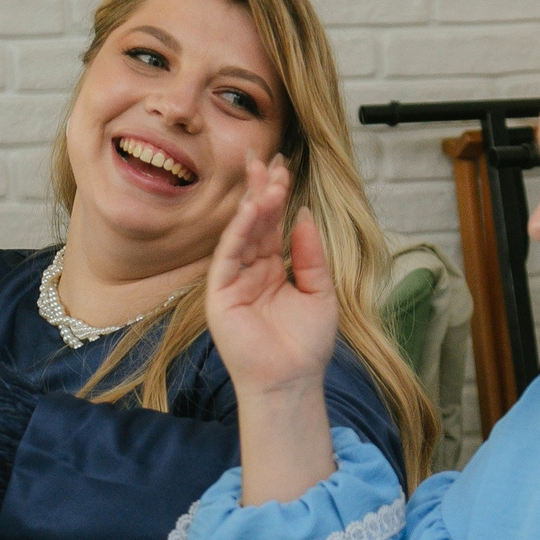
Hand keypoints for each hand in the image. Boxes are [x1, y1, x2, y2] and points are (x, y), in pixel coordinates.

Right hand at [206, 154, 338, 397]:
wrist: (292, 380)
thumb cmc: (306, 345)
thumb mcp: (319, 291)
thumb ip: (310, 254)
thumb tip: (302, 214)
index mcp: (272, 271)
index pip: (272, 226)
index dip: (277, 197)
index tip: (283, 167)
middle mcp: (250, 272)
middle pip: (253, 224)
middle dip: (260, 191)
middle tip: (265, 159)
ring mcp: (232, 283)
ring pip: (240, 235)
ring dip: (252, 206)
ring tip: (266, 180)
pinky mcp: (219, 295)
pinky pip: (228, 257)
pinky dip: (238, 232)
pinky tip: (250, 210)